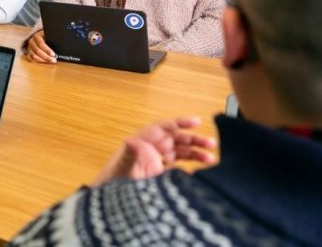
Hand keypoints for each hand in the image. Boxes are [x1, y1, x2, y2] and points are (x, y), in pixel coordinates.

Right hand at [25, 30, 55, 62]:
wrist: (40, 36)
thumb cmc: (47, 37)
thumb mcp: (49, 36)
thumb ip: (53, 40)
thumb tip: (61, 45)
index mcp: (36, 36)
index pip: (41, 44)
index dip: (47, 50)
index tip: (53, 54)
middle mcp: (31, 42)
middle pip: (37, 51)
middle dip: (46, 57)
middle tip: (54, 60)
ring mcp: (29, 48)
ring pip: (34, 56)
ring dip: (43, 60)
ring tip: (50, 61)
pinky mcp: (28, 53)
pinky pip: (31, 59)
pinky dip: (37, 62)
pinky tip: (44, 62)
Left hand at [93, 117, 215, 184]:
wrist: (110, 201)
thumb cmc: (113, 180)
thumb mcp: (122, 166)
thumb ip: (129, 154)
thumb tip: (131, 141)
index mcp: (143, 142)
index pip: (164, 127)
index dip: (180, 122)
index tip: (196, 121)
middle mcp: (151, 150)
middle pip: (176, 139)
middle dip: (194, 140)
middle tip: (211, 144)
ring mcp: (157, 162)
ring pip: (180, 153)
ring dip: (196, 154)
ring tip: (211, 160)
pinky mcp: (160, 176)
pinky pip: (178, 169)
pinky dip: (190, 170)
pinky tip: (200, 175)